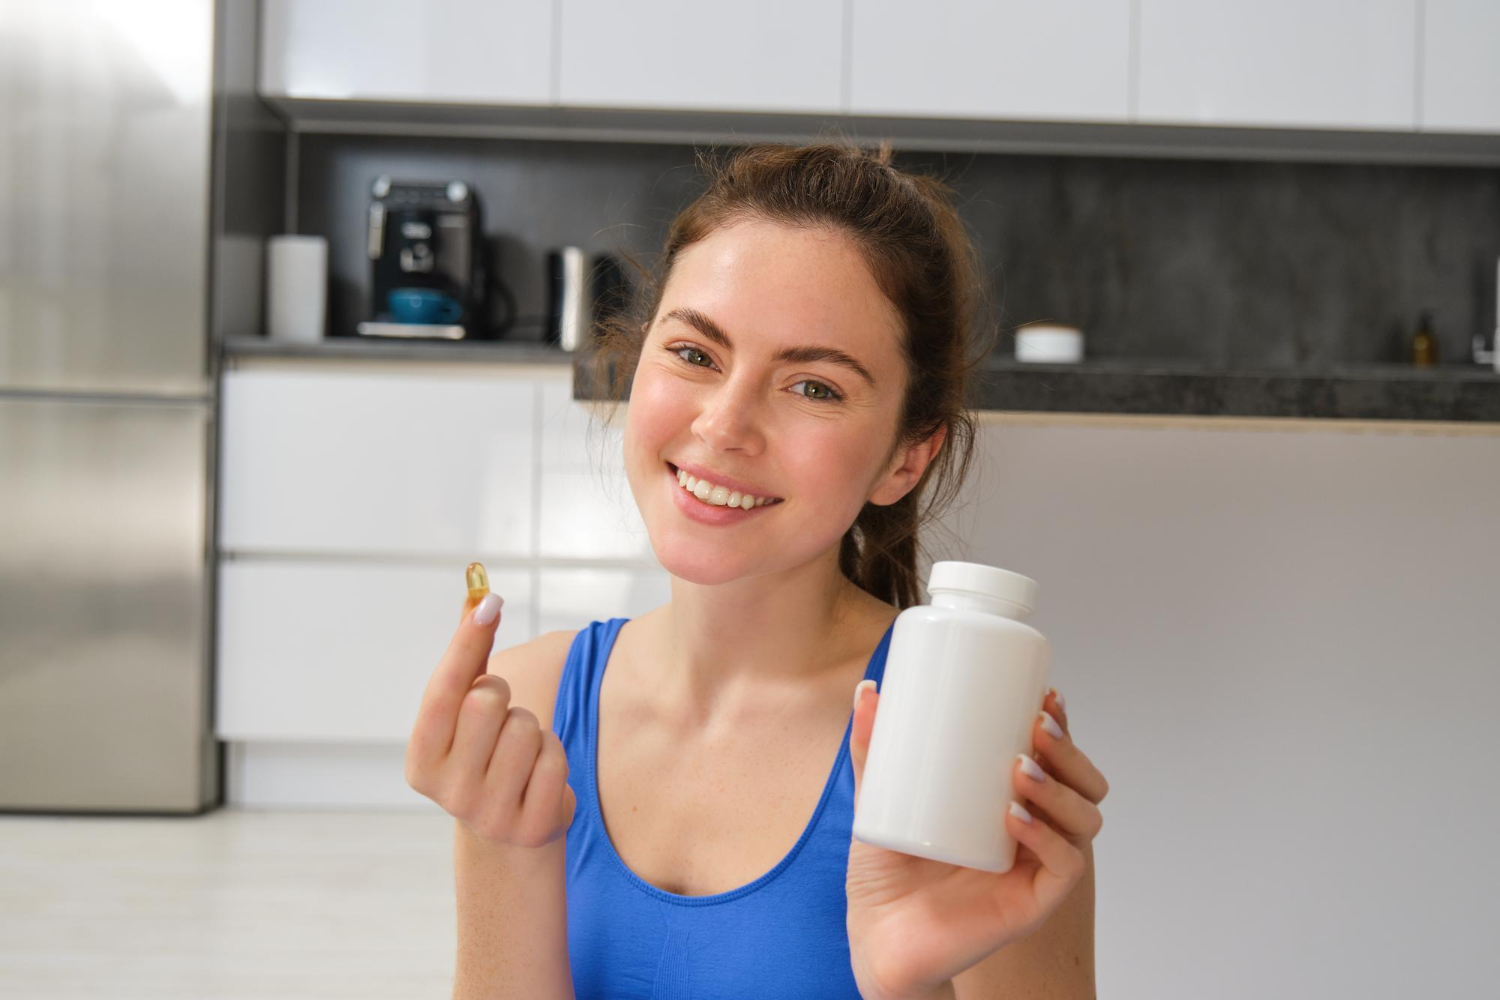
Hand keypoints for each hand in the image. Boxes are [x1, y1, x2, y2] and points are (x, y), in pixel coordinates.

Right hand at [404, 590, 576, 846]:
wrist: (507, 836)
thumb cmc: (483, 757)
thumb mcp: (463, 717)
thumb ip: (467, 659)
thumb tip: (478, 595)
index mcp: (421, 759)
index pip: (444, 689)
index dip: (467, 641)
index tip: (489, 601)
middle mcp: (448, 790)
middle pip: (487, 699)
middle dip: (502, 696)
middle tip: (499, 719)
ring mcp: (489, 813)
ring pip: (527, 727)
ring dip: (532, 729)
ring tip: (519, 753)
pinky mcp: (532, 826)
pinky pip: (555, 758)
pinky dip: (554, 755)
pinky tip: (538, 775)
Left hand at [846, 685, 1107, 999]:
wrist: (877, 935)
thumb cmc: (887, 871)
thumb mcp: (879, 799)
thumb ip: (873, 750)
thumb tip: (866, 692)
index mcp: (1011, 802)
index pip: (1056, 758)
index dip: (1063, 725)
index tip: (1045, 693)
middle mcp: (1034, 832)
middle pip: (1084, 784)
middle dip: (1069, 751)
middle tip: (1035, 727)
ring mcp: (1036, 867)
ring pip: (1085, 820)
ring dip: (1060, 788)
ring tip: (1020, 768)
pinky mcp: (1032, 902)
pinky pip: (1064, 867)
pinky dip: (1047, 837)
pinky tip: (1016, 818)